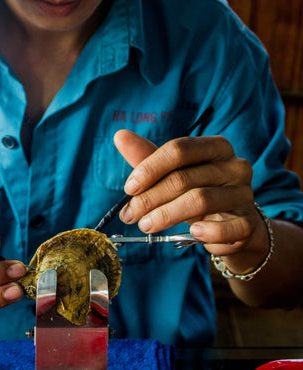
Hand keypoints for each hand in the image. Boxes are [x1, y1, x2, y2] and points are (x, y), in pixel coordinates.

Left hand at [114, 130, 268, 268]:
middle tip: (129, 214)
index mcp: (215, 146)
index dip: (150, 168)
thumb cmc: (196, 191)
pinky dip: (208, 232)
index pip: (179, 150)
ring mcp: (244, 193)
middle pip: (184, 178)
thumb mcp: (172, 173)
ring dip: (166, 215)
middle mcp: (234, 165)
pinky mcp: (249, 221)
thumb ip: (147, 156)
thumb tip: (120, 136)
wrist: (231, 224)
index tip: (129, 188)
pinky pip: (228, 227)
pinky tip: (192, 233)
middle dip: (150, 198)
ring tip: (146, 226)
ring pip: (200, 200)